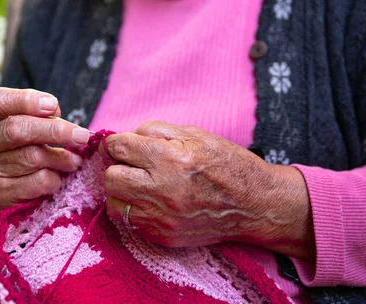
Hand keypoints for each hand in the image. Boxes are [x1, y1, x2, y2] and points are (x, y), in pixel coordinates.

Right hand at [0, 88, 90, 209]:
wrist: (12, 188)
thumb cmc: (23, 146)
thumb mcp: (26, 124)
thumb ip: (39, 114)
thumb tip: (55, 113)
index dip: (25, 100)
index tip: (53, 105)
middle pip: (16, 130)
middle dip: (55, 131)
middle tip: (81, 136)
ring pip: (32, 157)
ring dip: (61, 158)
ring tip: (75, 160)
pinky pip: (37, 181)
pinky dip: (54, 179)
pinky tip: (57, 178)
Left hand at [102, 121, 314, 259]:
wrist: (254, 204)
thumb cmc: (227, 164)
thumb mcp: (195, 134)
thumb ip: (155, 131)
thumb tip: (124, 136)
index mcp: (171, 159)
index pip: (119, 147)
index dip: (117, 142)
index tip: (123, 145)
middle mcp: (163, 190)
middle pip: (111, 177)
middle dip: (118, 166)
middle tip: (134, 165)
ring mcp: (161, 218)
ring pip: (114, 203)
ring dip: (123, 191)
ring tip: (142, 185)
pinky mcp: (162, 236)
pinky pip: (129, 222)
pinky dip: (135, 210)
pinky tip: (153, 201)